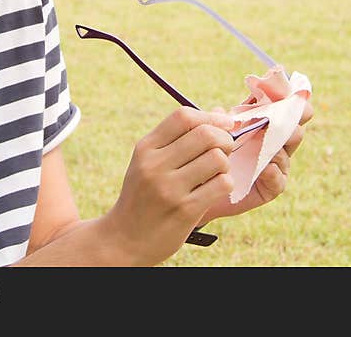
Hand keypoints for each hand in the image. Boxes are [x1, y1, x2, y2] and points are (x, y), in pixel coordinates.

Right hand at [102, 108, 236, 265]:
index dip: (210, 117)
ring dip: (225, 165)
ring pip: (217, 159)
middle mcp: (155, 165)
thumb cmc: (143, 195)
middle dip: (225, 139)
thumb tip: (220, 112)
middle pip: (206, 135)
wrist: (124, 239)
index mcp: (146, 148)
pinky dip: (226, 184)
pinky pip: (221, 185)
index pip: (183, 117)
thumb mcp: (149, 161)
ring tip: (217, 173)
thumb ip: (180, 137)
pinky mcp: (184, 210)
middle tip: (225, 150)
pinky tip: (215, 189)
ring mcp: (169, 188)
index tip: (225, 124)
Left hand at [198, 96, 313, 224]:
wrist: (200, 188)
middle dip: (291, 122)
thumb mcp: (212, 133)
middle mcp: (273, 143)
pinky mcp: (271, 187)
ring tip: (268, 143)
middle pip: (294, 129)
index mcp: (263, 124)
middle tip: (282, 117)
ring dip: (278, 147)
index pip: (283, 109)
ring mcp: (275, 165)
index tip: (289, 91)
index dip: (290, 100)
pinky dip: (273, 173)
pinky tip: (266, 168)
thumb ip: (217, 121)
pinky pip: (279, 180)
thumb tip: (220, 111)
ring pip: (286, 153)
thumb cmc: (207, 154)